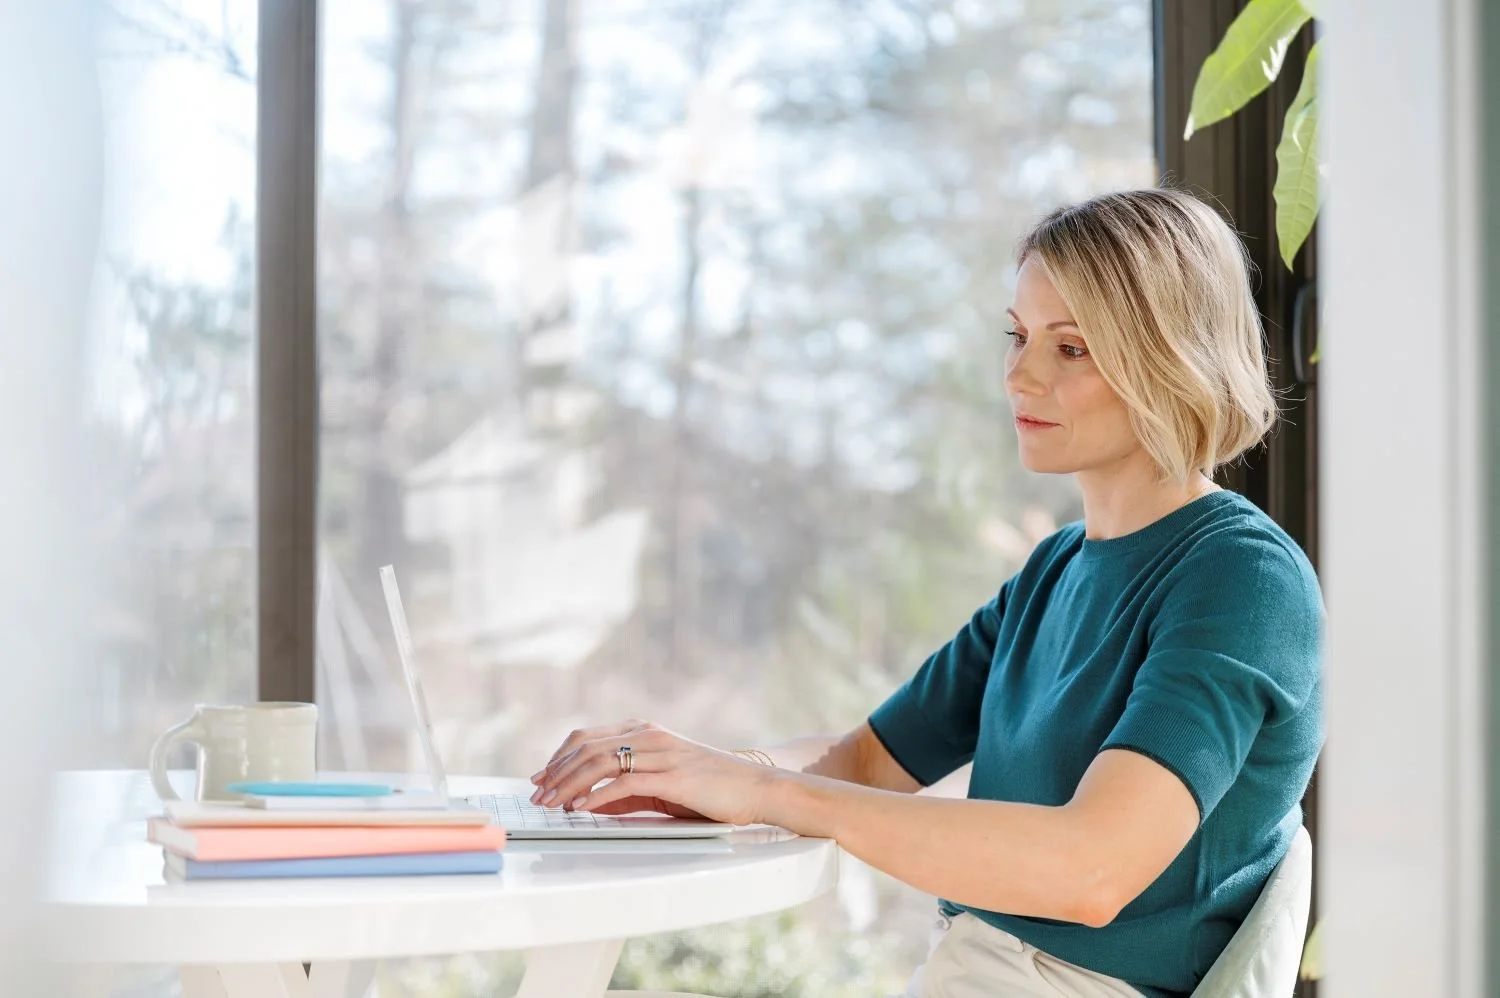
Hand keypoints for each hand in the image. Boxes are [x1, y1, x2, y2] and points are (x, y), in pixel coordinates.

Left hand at [529, 719, 776, 826]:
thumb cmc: (710, 788)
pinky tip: (581, 810)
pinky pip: (624, 783)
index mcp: (645, 731)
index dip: (558, 757)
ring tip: (551, 805)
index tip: (540, 779)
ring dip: (568, 785)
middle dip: (555, 773)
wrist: (755, 788)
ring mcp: (661, 753)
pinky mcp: (672, 776)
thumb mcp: (660, 784)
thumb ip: (626, 789)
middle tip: (536, 797)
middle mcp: (649, 735)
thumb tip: (588, 803)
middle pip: (586, 747)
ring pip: (600, 762)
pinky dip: (596, 796)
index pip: (587, 737)